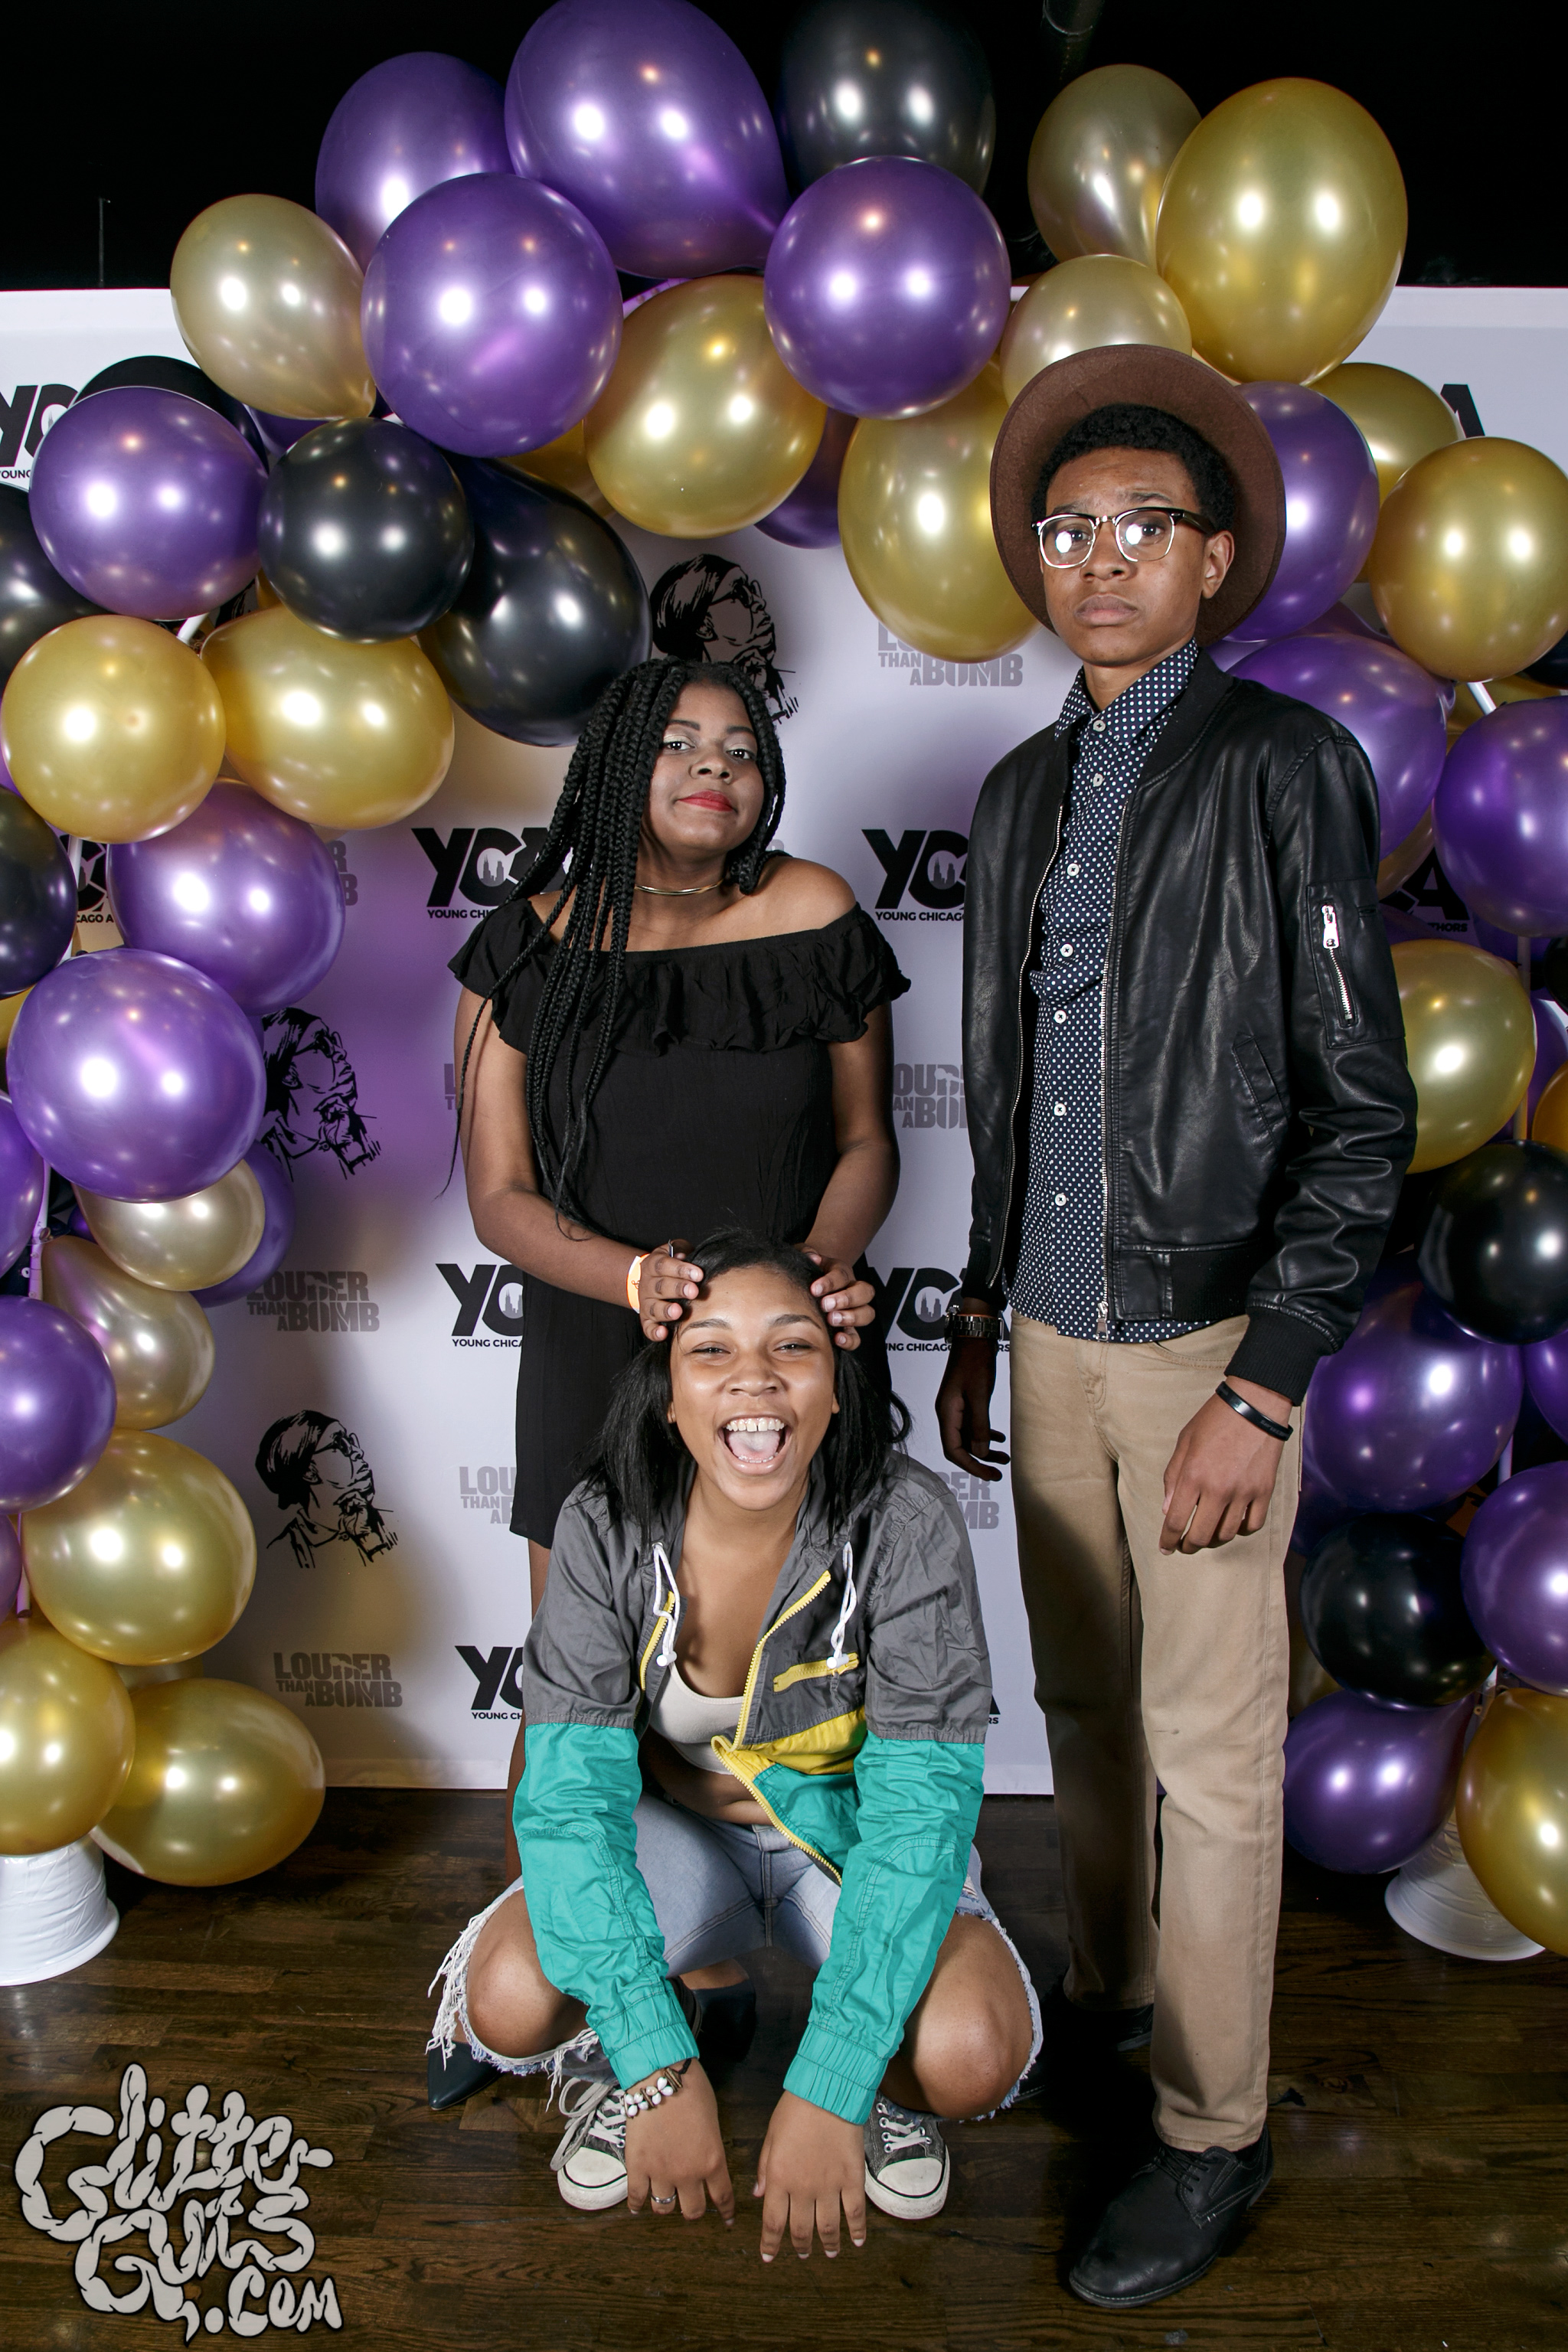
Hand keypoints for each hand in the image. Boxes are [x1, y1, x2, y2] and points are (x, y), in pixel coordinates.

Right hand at [625, 2065, 733, 2224]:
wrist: (661, 2075)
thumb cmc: (692, 2089)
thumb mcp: (713, 2119)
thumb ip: (711, 2146)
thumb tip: (706, 2158)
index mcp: (712, 2161)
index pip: (723, 2197)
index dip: (726, 2212)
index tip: (727, 2220)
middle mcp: (688, 2174)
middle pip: (694, 2211)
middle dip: (694, 2209)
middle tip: (692, 2202)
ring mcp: (661, 2173)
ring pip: (665, 2209)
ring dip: (667, 2205)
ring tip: (665, 2198)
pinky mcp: (637, 2166)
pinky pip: (636, 2197)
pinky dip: (637, 2205)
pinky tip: (638, 2207)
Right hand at [636, 1241, 702, 1341]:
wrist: (651, 1280)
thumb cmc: (671, 1266)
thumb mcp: (674, 1252)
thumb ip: (680, 1251)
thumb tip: (685, 1256)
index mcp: (653, 1265)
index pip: (664, 1265)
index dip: (681, 1269)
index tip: (698, 1274)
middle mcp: (647, 1285)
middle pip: (660, 1287)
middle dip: (677, 1289)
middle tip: (693, 1291)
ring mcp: (646, 1303)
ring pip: (654, 1308)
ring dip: (666, 1311)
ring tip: (678, 1312)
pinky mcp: (646, 1320)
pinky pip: (648, 1327)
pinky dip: (654, 1332)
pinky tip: (663, 1333)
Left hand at [754, 2090, 866, 2262]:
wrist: (827, 2091)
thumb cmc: (795, 2109)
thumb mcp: (770, 2136)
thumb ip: (763, 2168)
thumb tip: (758, 2195)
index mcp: (779, 2179)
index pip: (772, 2222)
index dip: (770, 2244)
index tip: (769, 2256)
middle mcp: (803, 2189)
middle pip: (801, 2230)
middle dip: (800, 2247)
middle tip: (802, 2254)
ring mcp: (830, 2186)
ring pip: (828, 2228)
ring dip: (828, 2245)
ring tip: (829, 2253)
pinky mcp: (852, 2179)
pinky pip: (855, 2212)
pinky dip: (857, 2231)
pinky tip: (858, 2241)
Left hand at [798, 1248, 872, 1349]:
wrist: (809, 1283)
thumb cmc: (807, 1271)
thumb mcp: (804, 1257)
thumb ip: (806, 1252)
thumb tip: (812, 1256)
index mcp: (841, 1272)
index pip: (842, 1275)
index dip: (829, 1282)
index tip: (814, 1289)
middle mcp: (852, 1290)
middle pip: (864, 1293)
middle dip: (846, 1299)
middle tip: (826, 1305)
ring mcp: (853, 1310)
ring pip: (867, 1313)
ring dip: (851, 1317)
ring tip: (832, 1320)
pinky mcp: (847, 1328)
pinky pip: (857, 1337)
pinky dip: (850, 1340)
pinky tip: (837, 1339)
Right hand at [936, 1312, 1008, 1481]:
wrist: (975, 1335)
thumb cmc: (975, 1361)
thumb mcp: (980, 1395)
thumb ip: (979, 1425)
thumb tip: (981, 1452)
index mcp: (947, 1412)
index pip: (953, 1450)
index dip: (971, 1465)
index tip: (989, 1474)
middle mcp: (948, 1412)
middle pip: (960, 1446)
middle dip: (979, 1461)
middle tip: (999, 1473)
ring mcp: (957, 1406)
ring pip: (969, 1436)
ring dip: (984, 1449)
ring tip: (1005, 1458)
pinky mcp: (966, 1400)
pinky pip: (973, 1424)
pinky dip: (986, 1434)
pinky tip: (1000, 1439)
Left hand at [1159, 1380, 1291, 1552]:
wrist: (1254, 1405)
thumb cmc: (1214, 1420)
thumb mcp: (1184, 1442)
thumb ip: (1173, 1477)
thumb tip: (1167, 1509)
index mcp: (1193, 1475)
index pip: (1176, 1520)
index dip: (1168, 1539)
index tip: (1165, 1548)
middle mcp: (1218, 1489)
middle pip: (1201, 1536)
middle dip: (1188, 1546)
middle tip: (1184, 1545)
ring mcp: (1244, 1492)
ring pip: (1227, 1534)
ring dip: (1213, 1540)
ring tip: (1207, 1534)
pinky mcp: (1264, 1491)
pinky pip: (1253, 1525)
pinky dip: (1241, 1530)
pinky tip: (1233, 1524)